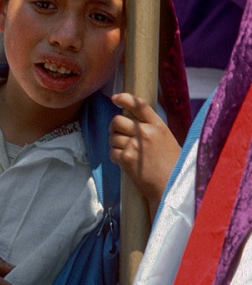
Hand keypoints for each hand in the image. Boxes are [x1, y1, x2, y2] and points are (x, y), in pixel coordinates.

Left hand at [110, 93, 180, 214]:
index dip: (124, 98)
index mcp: (159, 126)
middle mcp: (146, 132)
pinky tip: (125, 162)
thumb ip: (152, 129)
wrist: (171, 187)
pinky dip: (115, 157)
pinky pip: (112, 152)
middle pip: (117, 120)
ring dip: (115, 144)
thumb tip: (132, 122)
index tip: (115, 98)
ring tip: (126, 152)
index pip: (139, 104)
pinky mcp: (127, 159)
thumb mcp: (167, 140)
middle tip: (118, 134)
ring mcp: (135, 145)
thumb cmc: (173, 165)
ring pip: (112, 137)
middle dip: (114, 127)